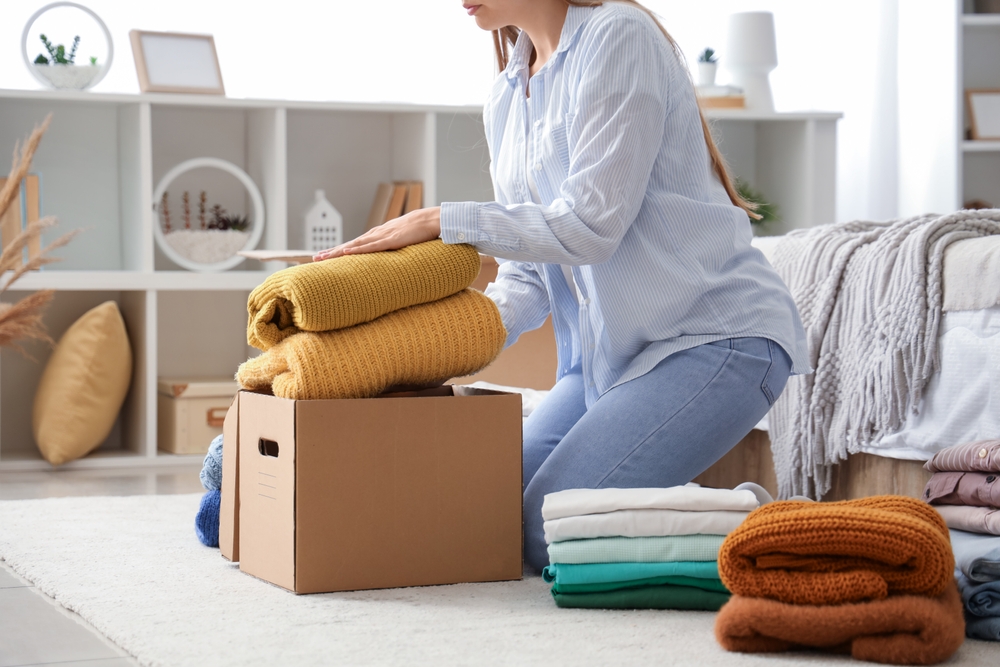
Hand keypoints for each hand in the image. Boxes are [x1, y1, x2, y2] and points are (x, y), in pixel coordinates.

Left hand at [313, 206, 441, 260]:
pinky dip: (358, 250)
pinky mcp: (391, 240)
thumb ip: (394, 246)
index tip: (327, 256)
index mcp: (379, 234)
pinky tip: (346, 253)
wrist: (432, 219)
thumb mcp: (403, 240)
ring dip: (339, 251)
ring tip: (324, 257)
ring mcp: (383, 236)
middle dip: (333, 251)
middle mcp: (377, 234)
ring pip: (356, 245)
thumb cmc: (420, 230)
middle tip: (316, 258)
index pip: (356, 244)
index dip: (340, 250)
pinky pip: (372, 247)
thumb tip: (388, 257)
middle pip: (350, 244)